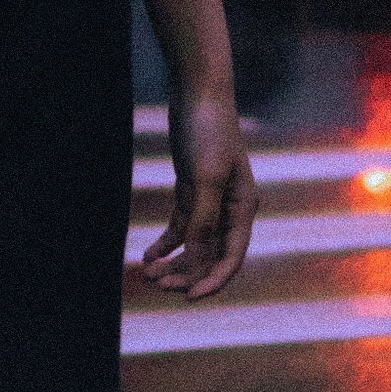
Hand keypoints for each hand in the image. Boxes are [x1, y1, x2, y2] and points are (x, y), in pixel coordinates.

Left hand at [138, 87, 255, 300]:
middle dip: (186, 274)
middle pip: (210, 256)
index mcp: (243, 210)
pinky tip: (148, 256)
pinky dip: (165, 244)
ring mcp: (210, 201)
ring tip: (147, 275)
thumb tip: (197, 259)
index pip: (230, 258)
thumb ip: (202, 220)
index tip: (187, 298)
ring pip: (193, 245)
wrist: (197, 93)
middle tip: (156, 286)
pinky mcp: (191, 191)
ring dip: (173, 263)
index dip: (211, 282)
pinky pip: (181, 228)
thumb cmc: (208, 131)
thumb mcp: (204, 178)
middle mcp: (230, 210)